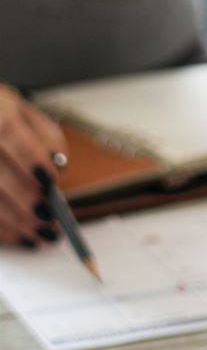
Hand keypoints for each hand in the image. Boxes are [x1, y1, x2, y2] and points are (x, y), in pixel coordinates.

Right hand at [0, 84, 65, 251]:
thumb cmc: (2, 116)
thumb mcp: (27, 114)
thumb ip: (46, 137)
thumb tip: (58, 166)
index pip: (6, 128)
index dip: (28, 155)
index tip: (51, 178)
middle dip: (25, 198)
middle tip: (50, 218)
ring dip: (13, 222)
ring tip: (41, 235)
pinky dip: (1, 229)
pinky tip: (19, 236)